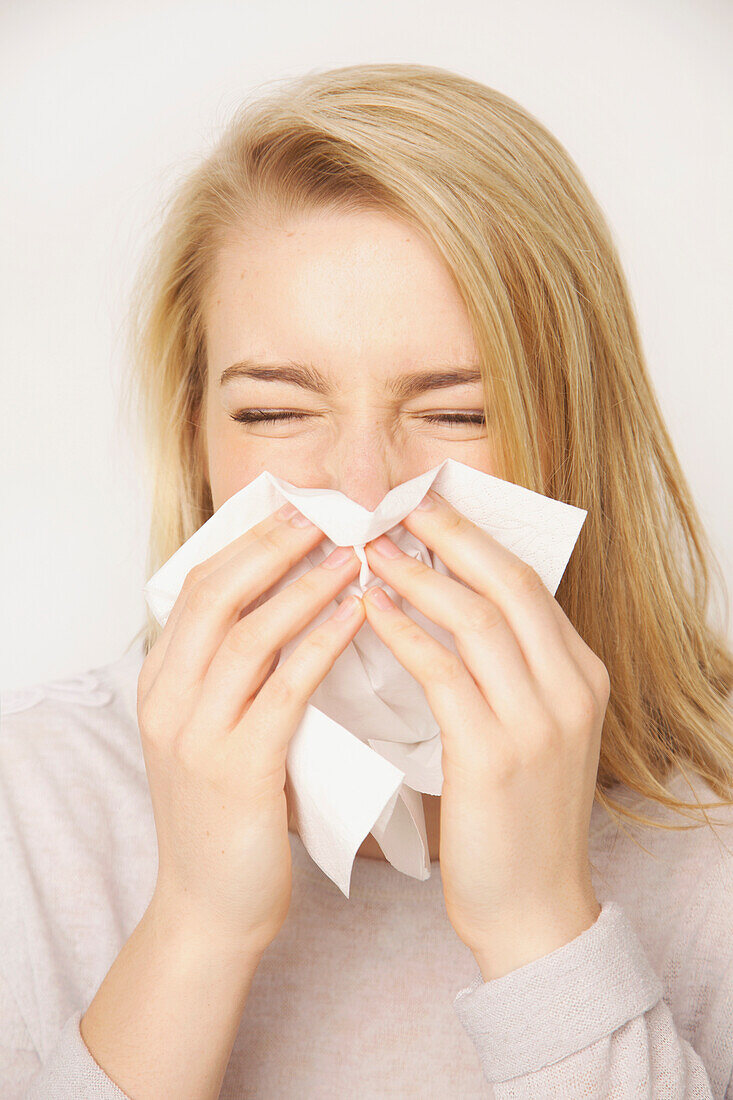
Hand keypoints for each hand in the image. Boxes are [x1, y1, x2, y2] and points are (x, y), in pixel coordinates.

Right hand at [137, 503, 365, 956]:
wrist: (209, 909)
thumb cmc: (228, 815)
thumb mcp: (216, 730)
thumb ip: (239, 673)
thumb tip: (296, 604)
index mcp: (162, 682)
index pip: (200, 585)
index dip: (249, 540)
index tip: (296, 505)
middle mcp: (168, 699)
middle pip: (217, 593)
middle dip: (273, 545)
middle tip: (326, 512)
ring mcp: (195, 735)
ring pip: (248, 634)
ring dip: (305, 587)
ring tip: (354, 554)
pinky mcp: (235, 770)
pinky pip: (281, 690)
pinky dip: (320, 645)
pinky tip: (356, 617)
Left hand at [361, 488, 608, 980]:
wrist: (532, 909)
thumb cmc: (516, 819)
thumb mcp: (531, 732)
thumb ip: (506, 672)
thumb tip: (445, 607)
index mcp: (582, 676)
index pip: (528, 583)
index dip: (473, 539)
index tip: (427, 509)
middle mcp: (571, 688)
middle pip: (509, 583)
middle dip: (450, 535)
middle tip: (395, 504)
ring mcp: (539, 721)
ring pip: (477, 619)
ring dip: (419, 576)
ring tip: (370, 548)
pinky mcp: (495, 755)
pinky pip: (444, 673)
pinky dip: (404, 632)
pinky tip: (369, 610)